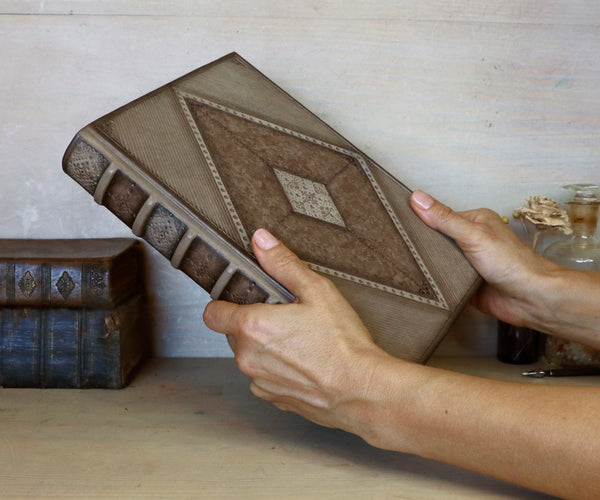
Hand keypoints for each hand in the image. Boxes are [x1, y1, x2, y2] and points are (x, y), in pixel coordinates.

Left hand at [203, 229, 390, 431]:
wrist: (363, 390)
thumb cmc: (342, 344)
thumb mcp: (317, 290)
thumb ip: (283, 263)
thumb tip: (261, 241)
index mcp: (252, 327)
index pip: (212, 314)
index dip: (224, 304)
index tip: (241, 301)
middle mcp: (248, 357)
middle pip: (234, 334)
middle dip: (253, 324)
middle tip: (286, 318)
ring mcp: (260, 381)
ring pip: (251, 357)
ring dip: (266, 349)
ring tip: (300, 342)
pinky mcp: (274, 398)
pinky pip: (266, 378)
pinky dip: (279, 370)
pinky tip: (305, 363)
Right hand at [409, 190, 558, 327]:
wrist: (530, 300)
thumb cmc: (512, 264)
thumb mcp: (472, 235)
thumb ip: (444, 218)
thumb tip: (418, 198)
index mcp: (474, 221)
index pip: (439, 216)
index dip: (419, 219)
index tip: (396, 221)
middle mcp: (471, 240)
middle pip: (437, 239)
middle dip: (421, 244)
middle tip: (395, 245)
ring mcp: (467, 263)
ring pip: (438, 260)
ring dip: (427, 264)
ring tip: (401, 262)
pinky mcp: (464, 283)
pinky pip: (442, 279)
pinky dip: (434, 281)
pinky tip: (419, 281)